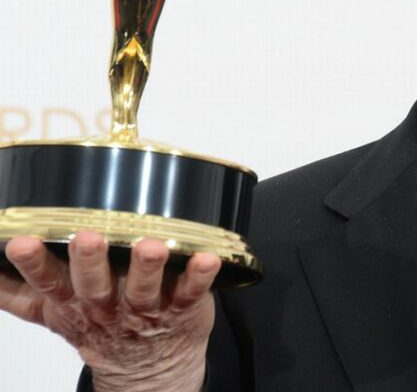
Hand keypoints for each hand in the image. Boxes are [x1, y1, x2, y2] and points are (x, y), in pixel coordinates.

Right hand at [0, 232, 218, 391]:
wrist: (146, 369)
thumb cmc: (100, 325)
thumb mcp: (51, 313)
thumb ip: (16, 291)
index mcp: (73, 302)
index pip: (49, 282)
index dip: (34, 264)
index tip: (22, 242)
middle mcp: (107, 305)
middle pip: (95, 284)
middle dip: (89, 261)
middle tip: (88, 238)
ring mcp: (146, 308)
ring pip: (145, 288)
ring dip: (147, 267)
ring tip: (151, 246)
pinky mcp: (183, 306)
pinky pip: (192, 291)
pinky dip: (200, 275)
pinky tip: (207, 258)